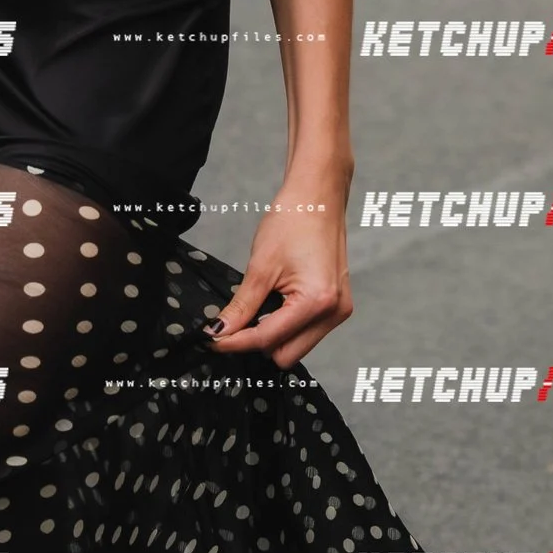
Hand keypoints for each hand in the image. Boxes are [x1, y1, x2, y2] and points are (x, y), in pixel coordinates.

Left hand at [207, 187, 351, 369]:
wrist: (318, 198)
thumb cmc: (293, 221)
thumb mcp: (260, 267)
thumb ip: (241, 307)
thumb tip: (220, 332)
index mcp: (317, 301)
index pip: (268, 339)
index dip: (236, 342)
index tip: (213, 340)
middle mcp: (334, 312)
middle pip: (286, 354)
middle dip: (257, 343)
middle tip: (234, 323)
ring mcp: (339, 310)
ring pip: (297, 347)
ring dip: (273, 335)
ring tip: (259, 307)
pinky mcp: (338, 306)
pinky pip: (308, 332)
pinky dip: (287, 326)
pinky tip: (275, 304)